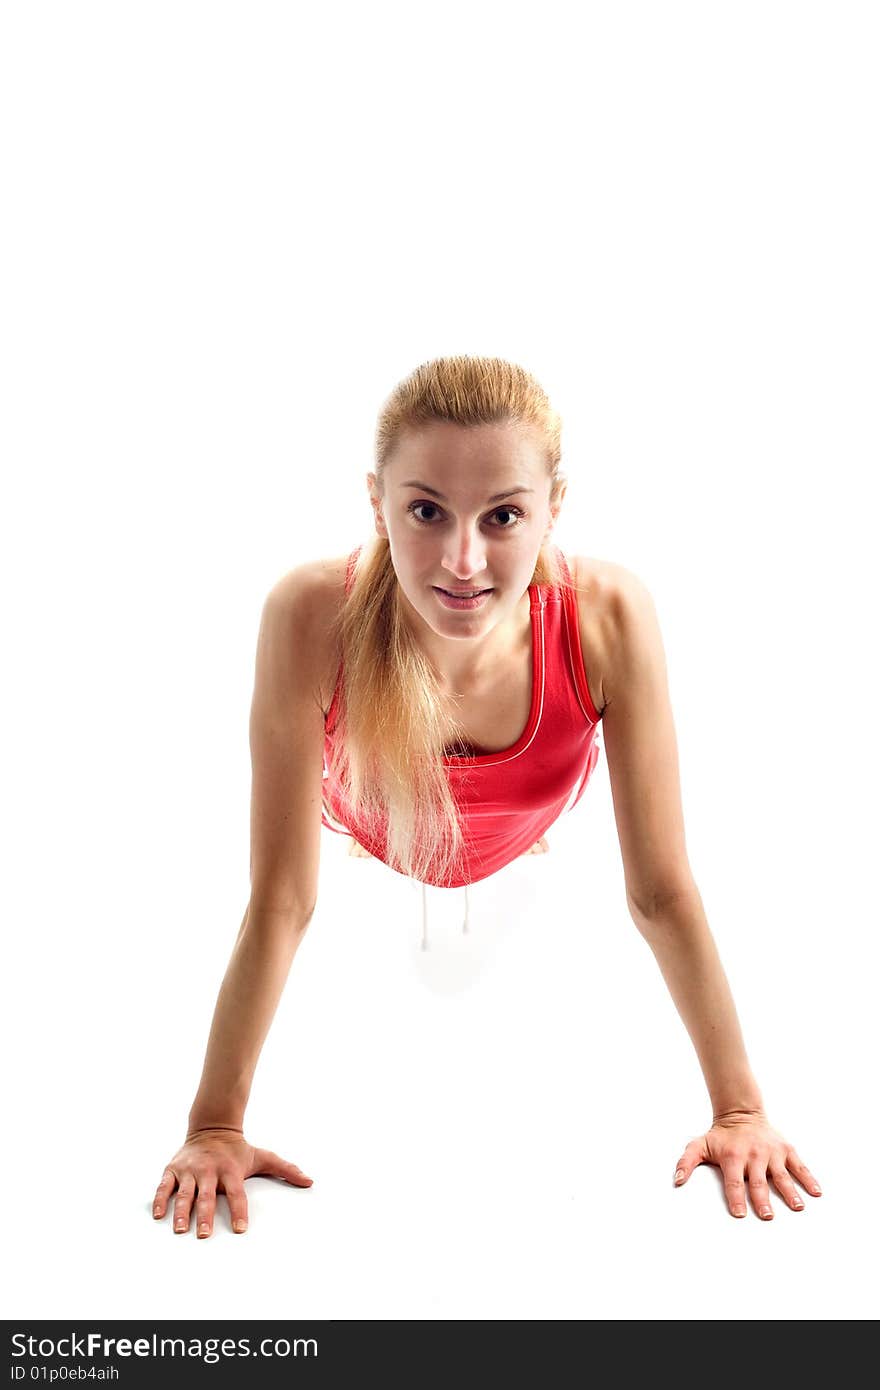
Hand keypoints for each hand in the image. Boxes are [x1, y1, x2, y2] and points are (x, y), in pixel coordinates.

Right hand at [152, 1128, 312, 1237]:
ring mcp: (190, 1170)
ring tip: (179, 1230)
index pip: (238, 1194)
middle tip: (204, 1234)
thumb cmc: (238, 1150)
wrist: (212, 1126)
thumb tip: (309, 1181)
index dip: (240, 1211)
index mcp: (231, 1170)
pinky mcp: (173, 1169)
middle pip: (208, 1195)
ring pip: (184, 1193)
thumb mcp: (262, 1156)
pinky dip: (160, 1199)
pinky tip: (158, 1215)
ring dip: (181, 1212)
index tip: (241, 1230)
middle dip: (205, 1215)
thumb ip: (285, 1169)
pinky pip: (164, 1186)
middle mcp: (209, 1170)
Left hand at [672, 1109, 821, 1219]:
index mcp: (733, 1156)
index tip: (739, 1214)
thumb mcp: (699, 1145)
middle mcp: (754, 1154)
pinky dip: (809, 1178)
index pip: (734, 1181)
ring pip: (782, 1175)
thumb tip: (676, 1181)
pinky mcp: (786, 1150)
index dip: (736, 1197)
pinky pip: (799, 1166)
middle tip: (767, 1216)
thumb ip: (686, 1162)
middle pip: (758, 1181)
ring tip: (798, 1207)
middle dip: (762, 1199)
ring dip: (790, 1192)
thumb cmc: (720, 1136)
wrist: (741, 1112)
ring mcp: (772, 1152)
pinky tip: (817, 1192)